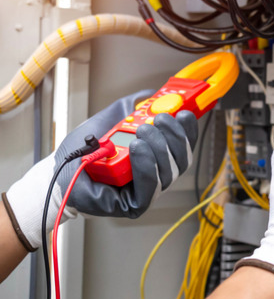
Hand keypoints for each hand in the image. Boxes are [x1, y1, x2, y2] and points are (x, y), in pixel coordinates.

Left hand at [2, 90, 197, 250]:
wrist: (59, 169)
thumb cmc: (84, 150)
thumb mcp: (113, 119)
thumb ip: (134, 106)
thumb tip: (153, 94)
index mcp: (158, 155)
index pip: (185, 144)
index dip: (189, 129)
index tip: (185, 113)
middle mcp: (157, 174)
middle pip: (183, 159)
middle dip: (175, 136)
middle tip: (160, 118)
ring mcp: (148, 191)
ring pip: (169, 172)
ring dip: (159, 147)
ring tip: (141, 132)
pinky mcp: (135, 204)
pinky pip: (150, 187)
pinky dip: (147, 166)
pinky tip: (138, 149)